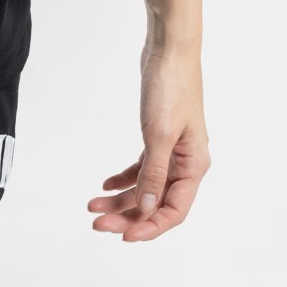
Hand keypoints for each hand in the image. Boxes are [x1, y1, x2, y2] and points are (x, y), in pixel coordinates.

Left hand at [87, 40, 210, 240]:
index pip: (174, 211)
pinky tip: (105, 184)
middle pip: (157, 203)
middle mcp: (187, 162)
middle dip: (128, 215)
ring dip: (122, 198)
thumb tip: (149, 210)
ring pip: (147, 186)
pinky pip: (143, 167)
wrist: (169, 49)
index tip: (124, 236)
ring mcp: (173, 150)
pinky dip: (125, 178)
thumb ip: (154, 175)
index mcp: (194, 166)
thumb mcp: (160, 135)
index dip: (150, 227)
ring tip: (93, 205)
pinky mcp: (159, 136)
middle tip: (97, 222)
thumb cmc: (171, 88)